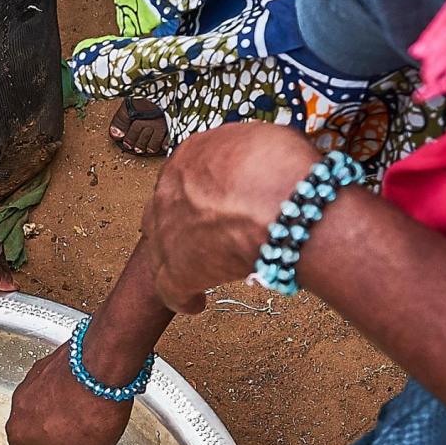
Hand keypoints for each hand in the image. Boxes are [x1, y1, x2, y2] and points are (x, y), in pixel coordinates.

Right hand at [4, 343, 133, 444]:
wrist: (107, 359)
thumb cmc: (91, 406)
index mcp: (19, 432)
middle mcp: (20, 405)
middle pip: (37, 438)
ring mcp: (34, 381)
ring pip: (47, 413)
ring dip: (66, 422)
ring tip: (94, 419)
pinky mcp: (50, 365)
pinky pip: (56, 391)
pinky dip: (71, 398)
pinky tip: (92, 397)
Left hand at [141, 124, 319, 313]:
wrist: (281, 203)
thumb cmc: (284, 169)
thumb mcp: (270, 141)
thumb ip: (256, 153)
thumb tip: (270, 159)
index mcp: (192, 155)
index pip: (189, 173)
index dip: (205, 190)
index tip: (222, 202)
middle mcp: (170, 189)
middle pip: (168, 207)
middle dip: (185, 220)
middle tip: (212, 233)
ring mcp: (167, 231)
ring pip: (161, 246)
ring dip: (180, 257)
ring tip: (203, 268)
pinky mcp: (176, 270)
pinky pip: (169, 289)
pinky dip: (183, 298)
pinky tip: (197, 303)